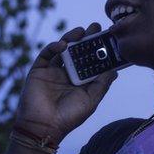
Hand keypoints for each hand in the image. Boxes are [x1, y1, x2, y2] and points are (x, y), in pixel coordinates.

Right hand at [14, 23, 118, 140]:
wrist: (43, 127)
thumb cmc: (69, 117)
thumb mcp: (91, 100)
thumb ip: (102, 84)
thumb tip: (115, 70)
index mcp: (80, 81)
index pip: (91, 60)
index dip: (98, 49)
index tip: (108, 37)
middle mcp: (66, 74)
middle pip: (78, 51)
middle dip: (87, 39)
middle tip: (96, 26)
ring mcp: (52, 71)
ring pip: (62, 49)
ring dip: (71, 38)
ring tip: (81, 31)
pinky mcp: (38, 70)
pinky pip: (46, 54)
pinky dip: (54, 46)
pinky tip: (63, 44)